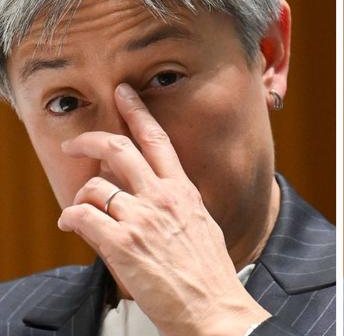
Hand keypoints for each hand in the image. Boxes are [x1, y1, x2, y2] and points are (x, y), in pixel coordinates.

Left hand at [57, 83, 270, 335]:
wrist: (214, 308)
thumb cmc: (210, 272)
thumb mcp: (202, 225)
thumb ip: (179, 204)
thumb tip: (156, 193)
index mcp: (183, 191)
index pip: (158, 140)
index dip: (137, 112)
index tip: (124, 94)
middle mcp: (162, 198)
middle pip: (119, 150)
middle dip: (90, 139)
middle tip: (74, 142)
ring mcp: (142, 220)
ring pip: (94, 186)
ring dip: (80, 196)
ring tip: (81, 209)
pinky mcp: (122, 245)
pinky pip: (81, 217)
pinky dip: (70, 218)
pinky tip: (72, 225)